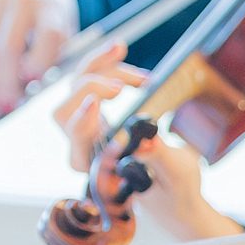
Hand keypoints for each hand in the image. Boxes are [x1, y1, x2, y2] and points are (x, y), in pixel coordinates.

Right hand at [0, 0, 76, 119]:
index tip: (31, 83)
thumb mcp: (65, 39)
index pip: (47, 35)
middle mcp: (20, 2)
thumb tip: (23, 95)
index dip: (39, 61)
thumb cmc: (56, 25)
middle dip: (3, 84)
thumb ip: (50, 62)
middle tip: (4, 110)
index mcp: (51, 9)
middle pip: (7, 48)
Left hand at [53, 43, 244, 240]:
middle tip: (122, 85)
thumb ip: (161, 158)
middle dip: (88, 89)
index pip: (77, 145)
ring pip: (74, 90)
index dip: (80, 124)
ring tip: (120, 50)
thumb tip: (148, 141)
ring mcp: (90, 129)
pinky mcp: (97, 114)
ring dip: (95, 67)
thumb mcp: (178, 177)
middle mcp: (88, 149)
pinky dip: (103, 65)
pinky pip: (89, 83)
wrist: (178, 195)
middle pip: (66, 111)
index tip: (97, 104)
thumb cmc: (176, 192)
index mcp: (99, 172)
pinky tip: (120, 52)